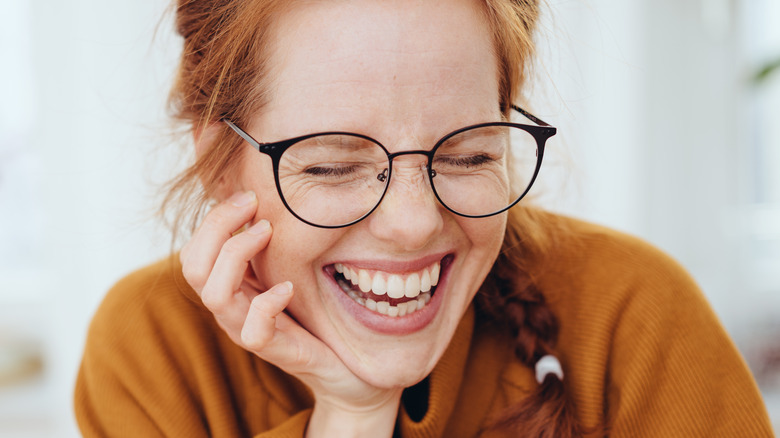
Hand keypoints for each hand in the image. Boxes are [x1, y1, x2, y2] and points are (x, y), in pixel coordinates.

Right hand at [179, 191, 401, 436]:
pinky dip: (268, 302)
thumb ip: (266, 246)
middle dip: (218, 227)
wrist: (341, 366)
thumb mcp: (284, 271)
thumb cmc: (312, 313)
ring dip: (237, 254)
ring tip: (267, 232)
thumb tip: (264, 195)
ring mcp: (246, 330)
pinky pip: (253, 330)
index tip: (248, 196)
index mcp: (228, 287)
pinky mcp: (273, 350)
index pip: (193, 253)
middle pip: (193, 268)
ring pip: (214, 295)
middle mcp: (230, 309)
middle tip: (253, 205)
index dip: (213, 220)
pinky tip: (289, 287)